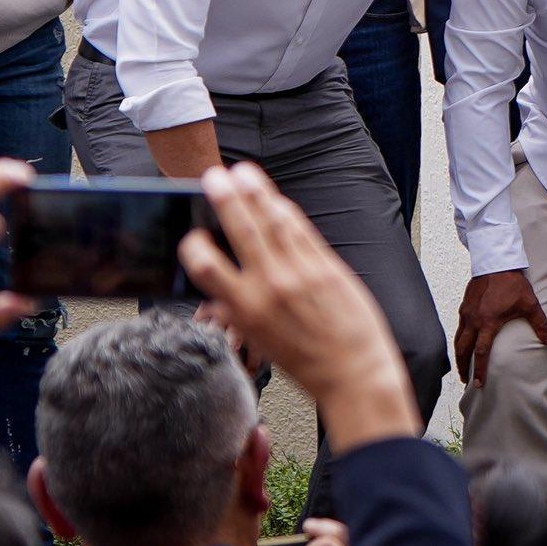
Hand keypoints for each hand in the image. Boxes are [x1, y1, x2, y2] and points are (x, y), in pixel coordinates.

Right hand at [180, 162, 422, 447]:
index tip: (191, 235)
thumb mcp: (261, 341)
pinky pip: (301, 230)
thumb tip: (220, 293)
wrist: (354, 373)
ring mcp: (300, 273)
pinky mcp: (327, 266)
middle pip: (241, 231)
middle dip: (226, 199)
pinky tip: (275, 198)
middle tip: (213, 175)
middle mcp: (270, 287)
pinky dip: (286, 210)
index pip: (206, 268)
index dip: (194, 247)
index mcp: (246, 312)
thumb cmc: (307, 362)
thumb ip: (240, 312)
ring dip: (256, 192)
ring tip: (243, 172)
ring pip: (273, 222)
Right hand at [455, 269, 546, 387]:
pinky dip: (459, 340)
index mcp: (488, 322)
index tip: (478, 384)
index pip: (481, 352)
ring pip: (458, 340)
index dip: (479, 370)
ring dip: (459, 355)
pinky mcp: (464, 306)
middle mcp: (474, 320)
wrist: (496, 262)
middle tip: (465, 380)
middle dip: (463, 367)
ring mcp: (466, 313)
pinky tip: (463, 343)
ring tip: (462, 366)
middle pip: (463, 350)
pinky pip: (458, 328)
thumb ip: (541, 324)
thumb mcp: (530, 304)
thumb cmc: (513, 283)